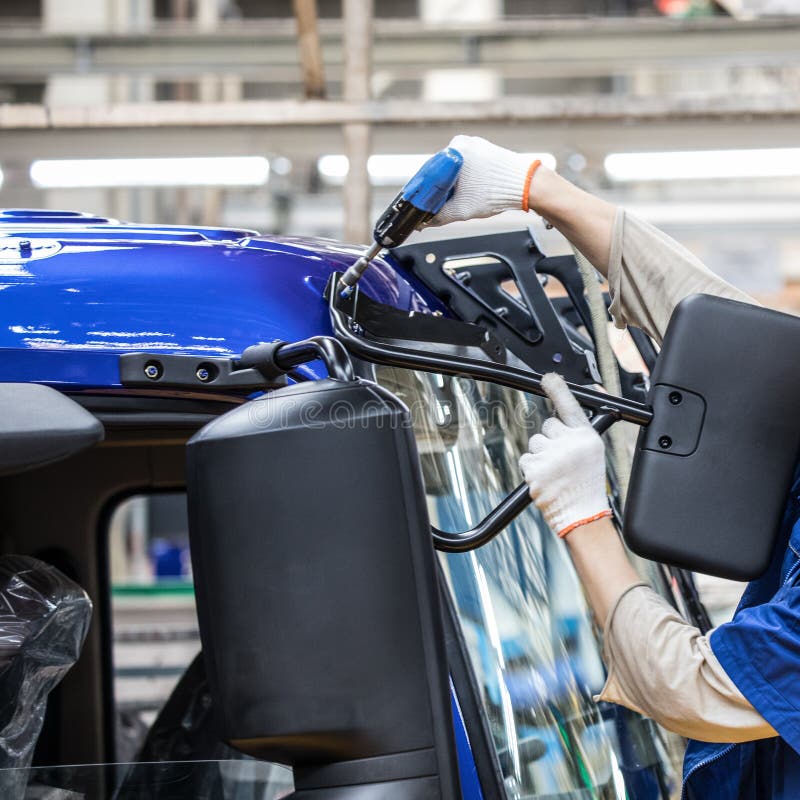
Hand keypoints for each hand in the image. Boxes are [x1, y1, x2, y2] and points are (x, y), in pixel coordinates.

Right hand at [424, 135, 538, 226]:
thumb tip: (424, 222)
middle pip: (442, 171)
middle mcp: (462, 143)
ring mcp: (475, 145)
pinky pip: (467, 167)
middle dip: (440, 190)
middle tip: (438, 206)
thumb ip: (438, 216)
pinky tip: (469, 192)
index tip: (422, 204)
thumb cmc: (496, 192)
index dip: (425, 192)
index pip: (430, 174)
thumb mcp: (461, 209)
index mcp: (452, 150)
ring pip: (455, 170)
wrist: (526, 185)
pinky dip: (465, 180)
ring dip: (453, 186)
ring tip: (457, 200)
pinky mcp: (485, 150)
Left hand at [519, 373, 610, 537]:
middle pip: (547, 426)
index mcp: (585, 437)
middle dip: (550, 439)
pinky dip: (532, 468)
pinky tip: (545, 478)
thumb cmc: (586, 484)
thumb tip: (559, 418)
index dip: (557, 389)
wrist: (582, 514)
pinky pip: (526, 459)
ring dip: (540, 455)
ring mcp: (550, 456)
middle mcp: (568, 443)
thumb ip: (576, 434)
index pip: (569, 406)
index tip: (548, 378)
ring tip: (555, 472)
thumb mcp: (591, 452)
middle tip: (561, 458)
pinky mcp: (534, 469)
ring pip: (535, 443)